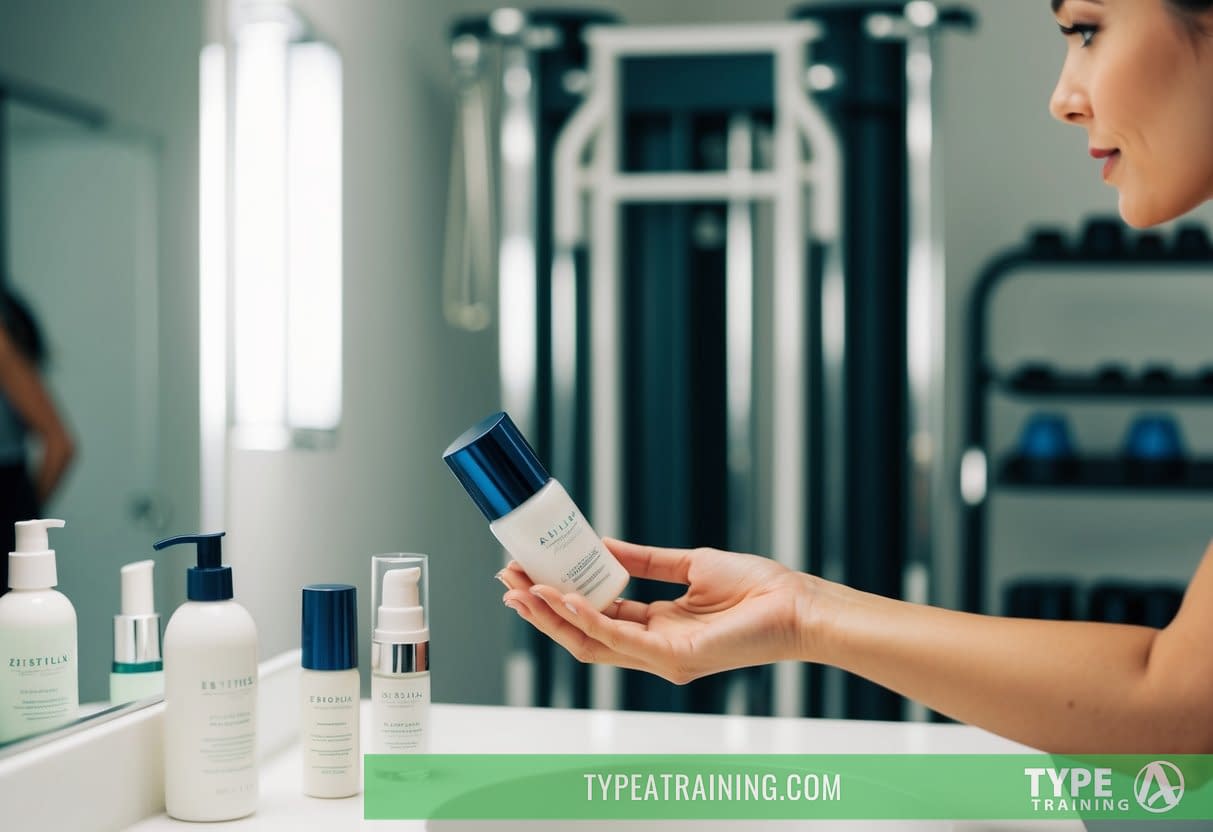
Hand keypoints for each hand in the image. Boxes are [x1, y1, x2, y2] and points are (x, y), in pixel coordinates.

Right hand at [498, 539, 818, 684]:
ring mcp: (659, 658)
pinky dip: (586, 617)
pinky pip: (618, 639)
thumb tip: (601, 544)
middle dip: (541, 609)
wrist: (796, 604)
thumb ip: (644, 561)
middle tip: (508, 581)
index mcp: (655, 627)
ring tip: (522, 589)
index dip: (557, 596)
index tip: (527, 572)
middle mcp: (651, 648)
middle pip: (581, 633)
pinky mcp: (672, 658)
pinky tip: (564, 596)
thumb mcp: (688, 565)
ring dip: (552, 615)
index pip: (594, 616)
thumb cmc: (755, 587)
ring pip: (589, 642)